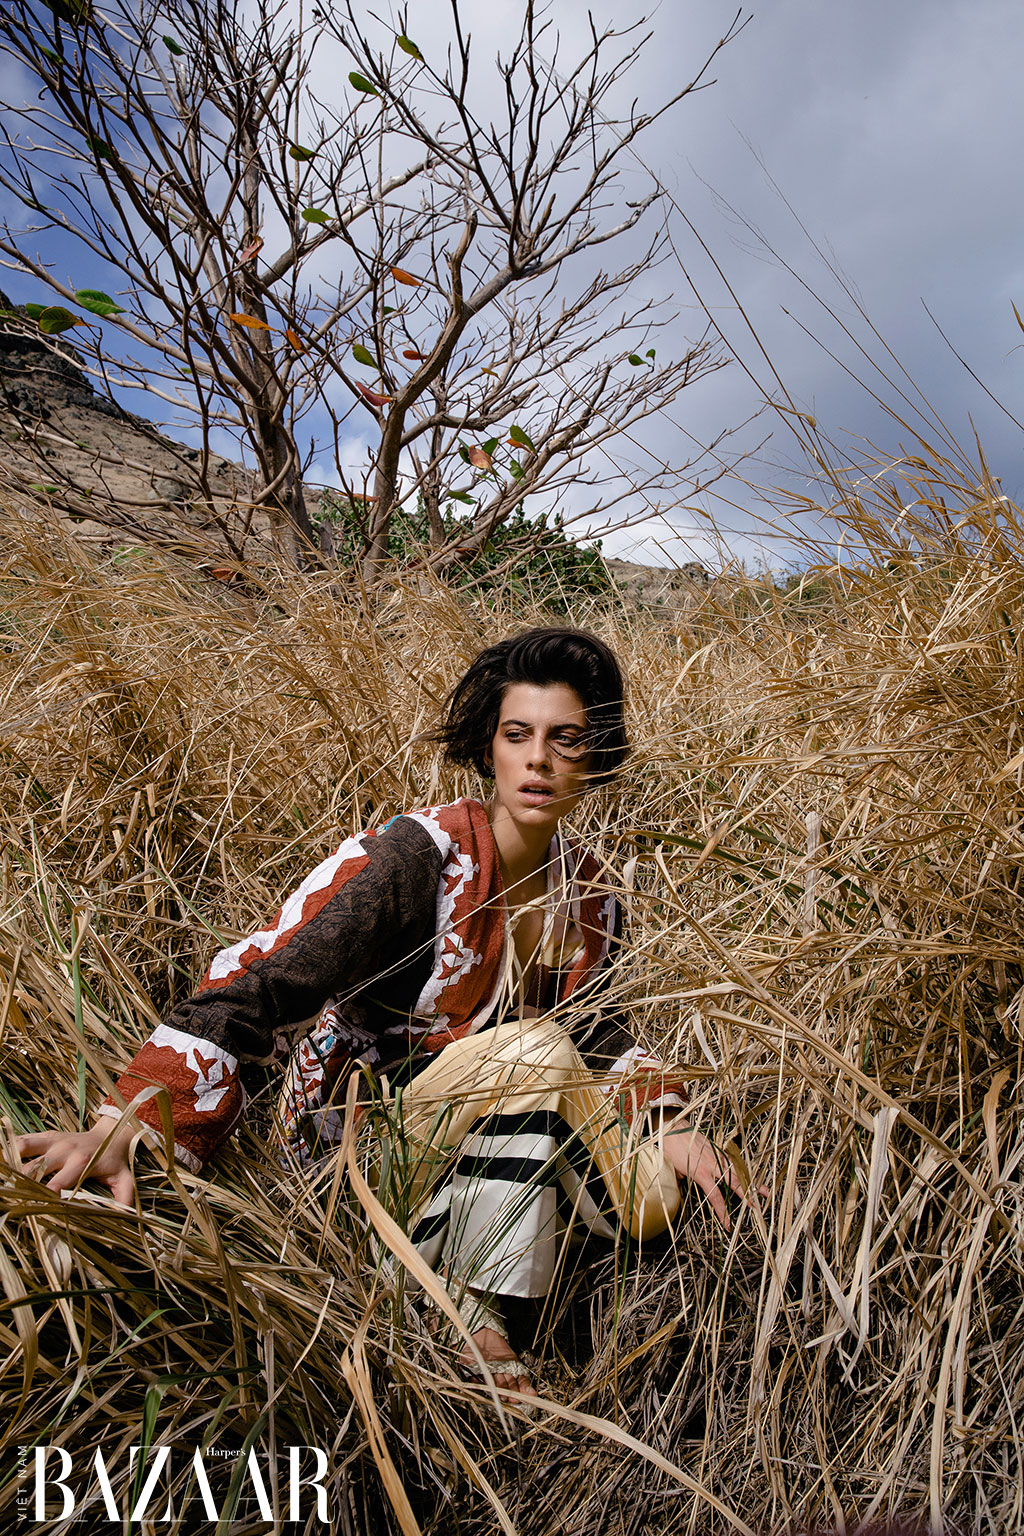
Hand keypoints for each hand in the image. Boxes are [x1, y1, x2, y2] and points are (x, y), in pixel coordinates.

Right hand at [15, 1121, 135, 1205]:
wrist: (113, 1133)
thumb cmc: (114, 1161)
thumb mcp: (123, 1179)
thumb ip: (123, 1198)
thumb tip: (122, 1219)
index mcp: (81, 1162)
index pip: (57, 1183)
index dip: (44, 1197)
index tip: (35, 1210)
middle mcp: (64, 1150)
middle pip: (35, 1167)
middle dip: (22, 1183)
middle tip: (13, 1198)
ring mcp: (53, 1140)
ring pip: (25, 1147)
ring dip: (12, 1161)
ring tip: (5, 1179)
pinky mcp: (47, 1135)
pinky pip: (24, 1139)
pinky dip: (12, 1149)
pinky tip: (5, 1162)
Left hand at [660, 1122, 763, 1230]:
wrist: (672, 1127)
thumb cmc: (670, 1148)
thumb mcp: (673, 1171)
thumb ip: (683, 1182)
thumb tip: (684, 1189)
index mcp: (701, 1173)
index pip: (716, 1197)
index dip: (723, 1212)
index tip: (728, 1224)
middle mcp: (713, 1165)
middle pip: (734, 1183)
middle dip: (747, 1195)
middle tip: (757, 1206)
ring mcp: (717, 1156)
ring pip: (737, 1171)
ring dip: (751, 1182)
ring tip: (764, 1191)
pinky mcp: (717, 1149)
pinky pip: (732, 1162)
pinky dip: (742, 1170)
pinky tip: (748, 1176)